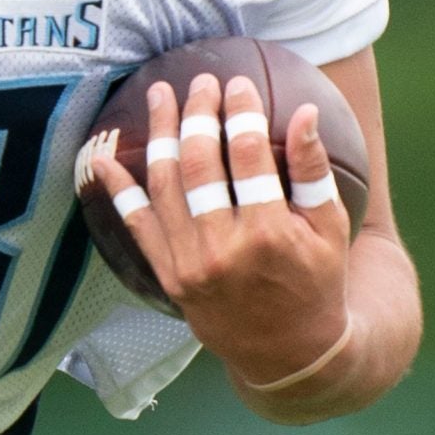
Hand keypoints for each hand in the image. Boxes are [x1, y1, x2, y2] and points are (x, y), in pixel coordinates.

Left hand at [84, 72, 349, 384]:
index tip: (238, 83)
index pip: (249, 156)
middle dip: (198, 114)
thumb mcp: (330, 229)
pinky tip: (105, 158)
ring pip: (165, 186)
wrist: (288, 353)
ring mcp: (190, 264)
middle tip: (200, 82)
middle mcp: (223, 249)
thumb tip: (303, 112)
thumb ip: (313, 171)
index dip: (241, 113)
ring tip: (160, 96)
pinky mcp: (168, 277)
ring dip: (160, 135)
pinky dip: (119, 191)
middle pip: (201, 165)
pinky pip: (137, 226)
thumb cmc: (317, 282)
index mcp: (269, 233)